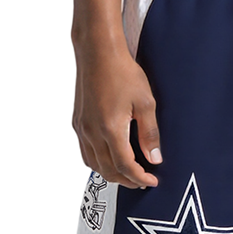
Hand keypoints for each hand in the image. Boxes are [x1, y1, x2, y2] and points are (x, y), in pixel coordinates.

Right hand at [72, 40, 161, 189]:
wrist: (98, 51)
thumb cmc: (123, 72)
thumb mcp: (146, 103)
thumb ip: (150, 134)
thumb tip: (154, 158)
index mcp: (110, 128)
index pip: (125, 166)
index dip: (140, 178)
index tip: (152, 182)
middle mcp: (92, 132)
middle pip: (108, 170)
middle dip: (127, 180)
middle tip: (143, 181)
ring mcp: (82, 128)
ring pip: (94, 165)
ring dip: (112, 174)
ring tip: (129, 173)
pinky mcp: (77, 122)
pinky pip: (86, 153)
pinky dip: (98, 163)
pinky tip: (111, 158)